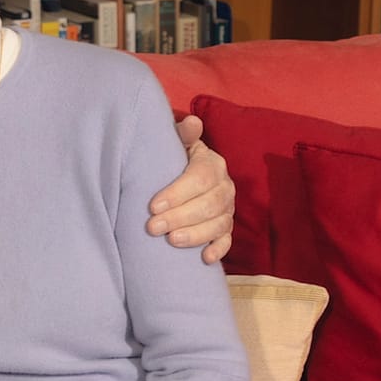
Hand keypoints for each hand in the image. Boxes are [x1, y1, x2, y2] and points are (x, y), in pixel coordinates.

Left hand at [148, 115, 235, 263]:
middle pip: (209, 204)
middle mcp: (225, 186)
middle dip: (180, 217)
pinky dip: (219, 250)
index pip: (201, 178)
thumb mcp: (173, 143)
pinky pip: (228, 240)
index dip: (178, 193)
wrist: (179, 174)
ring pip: (219, 223)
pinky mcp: (226, 227)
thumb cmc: (171, 158)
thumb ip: (181, 134)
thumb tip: (192, 121)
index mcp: (212, 164)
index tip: (153, 206)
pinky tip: (204, 259)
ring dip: (196, 235)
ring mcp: (227, 209)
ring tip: (171, 241)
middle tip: (153, 227)